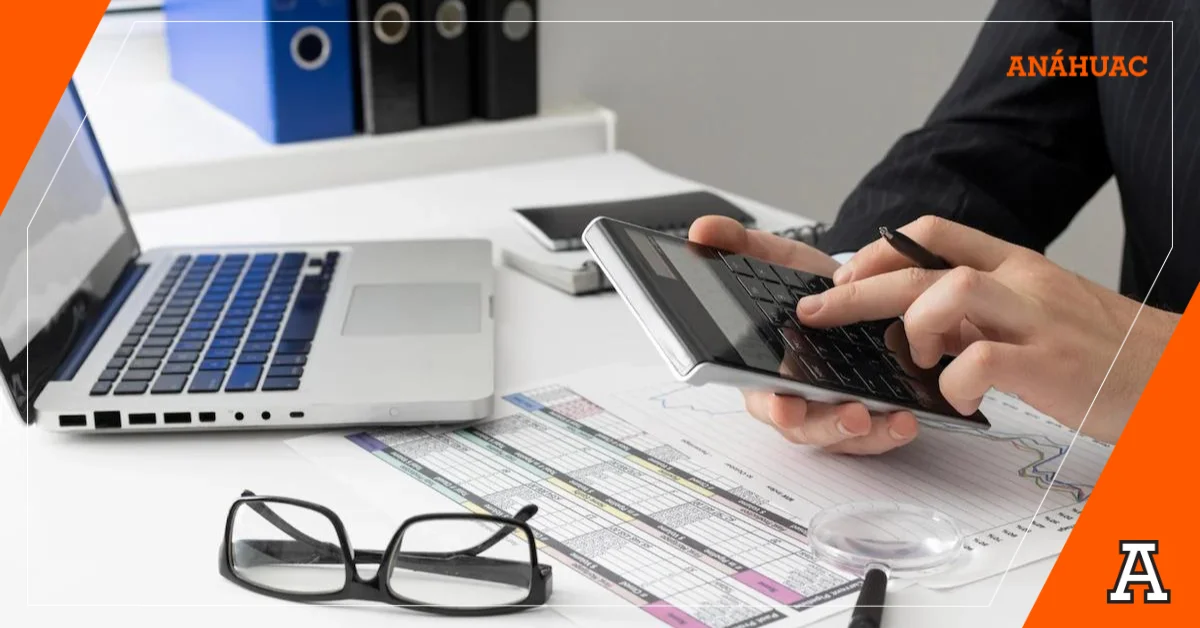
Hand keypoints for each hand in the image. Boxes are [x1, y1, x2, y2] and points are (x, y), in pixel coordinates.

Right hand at [689, 216, 921, 453]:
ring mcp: (827, 411)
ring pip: (839, 438)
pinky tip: (908, 420)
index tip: (783, 407)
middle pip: (801, 427)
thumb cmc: (805, 289)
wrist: (851, 293)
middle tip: (853, 415)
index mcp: (760, 368)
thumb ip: (738, 245)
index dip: (770, 405)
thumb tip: (701, 231)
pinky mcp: (862, 415)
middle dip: (826, 425)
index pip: (759, 396)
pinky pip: (873, 437)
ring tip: (895, 421)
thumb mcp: (772, 259)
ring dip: (866, 436)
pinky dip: (890, 432)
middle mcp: (792, 397)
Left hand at [798, 216, 1177, 442]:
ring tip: (914, 356)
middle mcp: (1022, 283)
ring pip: (950, 291)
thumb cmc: (1101, 350)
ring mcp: (1037, 321)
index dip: (878, 249)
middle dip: (857, 287)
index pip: (935, 233)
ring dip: (913, 325)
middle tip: (818, 310)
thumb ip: (977, 312)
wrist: (1175, 377)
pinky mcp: (1050, 366)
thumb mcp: (1035, 313)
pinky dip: (953, 382)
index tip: (844, 273)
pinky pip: (981, 361)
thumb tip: (914, 319)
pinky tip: (958, 398)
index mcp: (1016, 265)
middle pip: (922, 265)